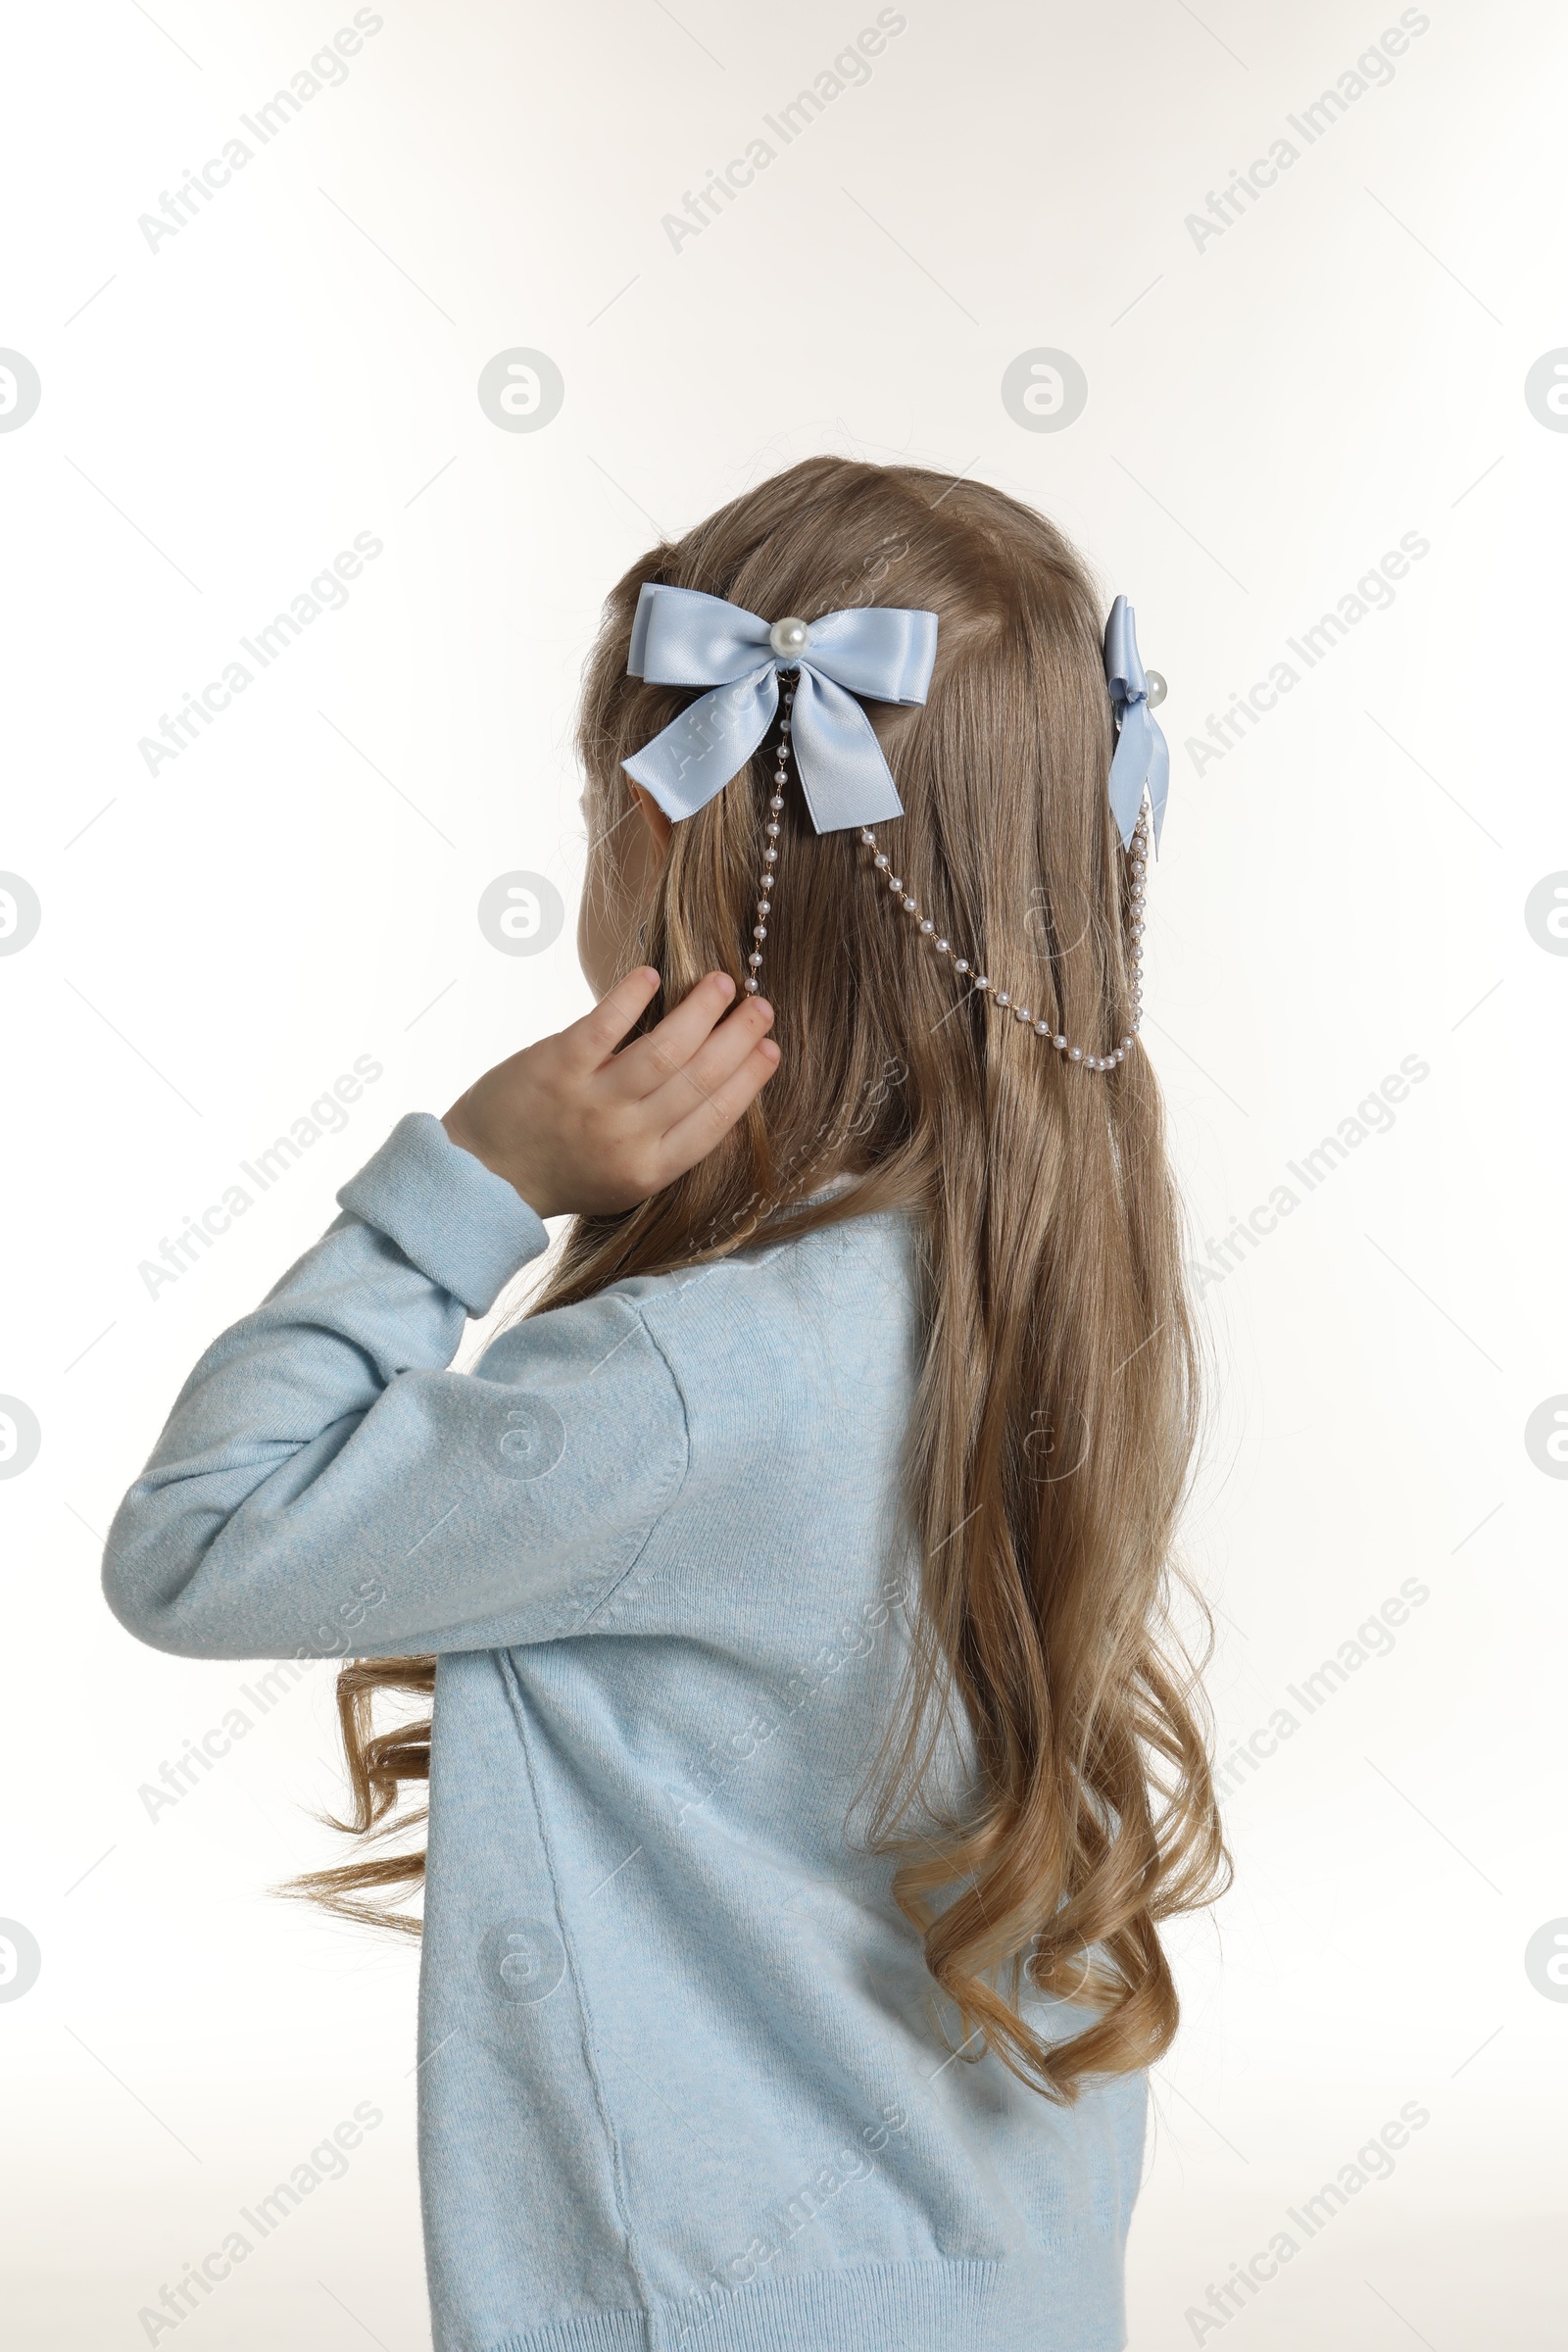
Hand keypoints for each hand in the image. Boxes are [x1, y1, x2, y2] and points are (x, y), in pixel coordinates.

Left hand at [441, 968, 779, 1218]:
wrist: (482, 1178)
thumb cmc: (563, 1171)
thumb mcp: (625, 1178)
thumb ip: (670, 1143)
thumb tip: (724, 1090)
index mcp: (651, 1169)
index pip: (716, 1119)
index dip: (748, 1080)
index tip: (771, 1048)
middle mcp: (626, 1138)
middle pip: (698, 1079)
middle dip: (737, 1037)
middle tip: (760, 1005)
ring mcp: (591, 1102)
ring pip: (664, 1050)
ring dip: (700, 1011)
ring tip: (721, 983)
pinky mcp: (556, 1068)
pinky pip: (604, 1026)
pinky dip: (632, 997)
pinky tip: (654, 976)